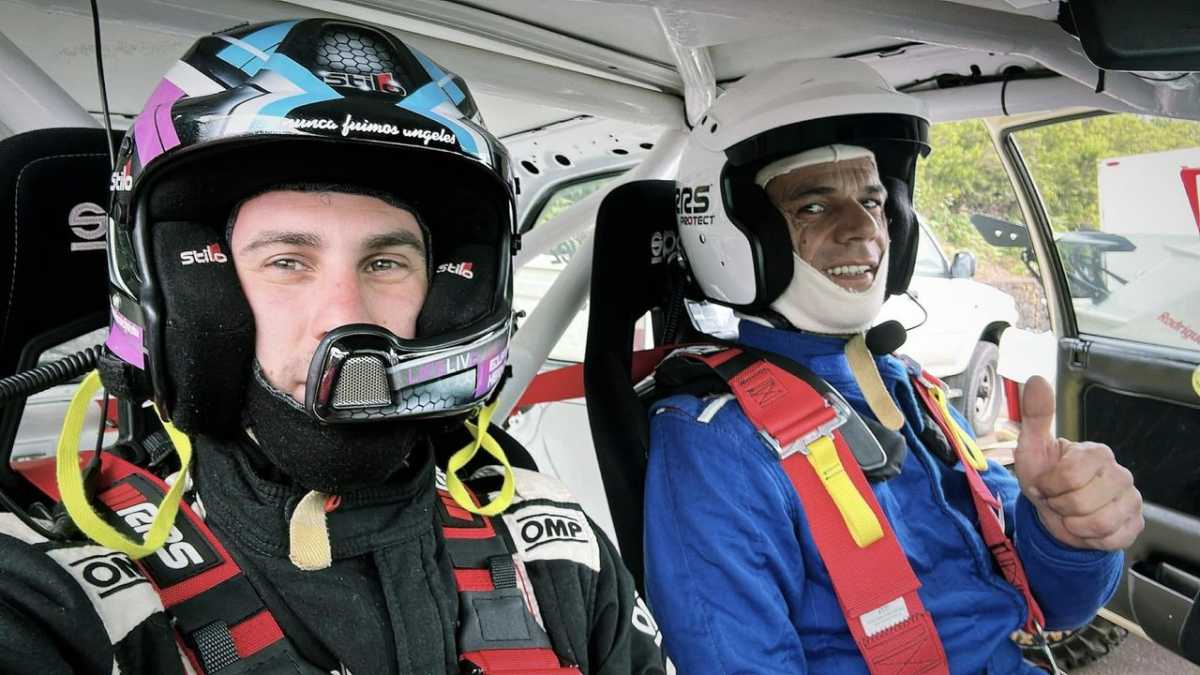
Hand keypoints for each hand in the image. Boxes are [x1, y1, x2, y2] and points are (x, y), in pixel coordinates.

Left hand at [1012, 376, 1143, 550]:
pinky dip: (1089, 538)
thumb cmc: (1044, 476)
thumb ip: (1035, 415)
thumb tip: (1036, 379)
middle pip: (1082, 502)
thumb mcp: (1032, 448)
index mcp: (1097, 453)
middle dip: (1059, 506)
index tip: (1044, 484)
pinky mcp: (1134, 524)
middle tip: (1056, 500)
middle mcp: (1120, 473)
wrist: (1053, 512)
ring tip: (1069, 514)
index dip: (1049, 486)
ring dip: (1073, 524)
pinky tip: (1084, 527)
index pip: (1070, 476)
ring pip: (1098, 523)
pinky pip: (1111, 538)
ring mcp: (1131, 499)